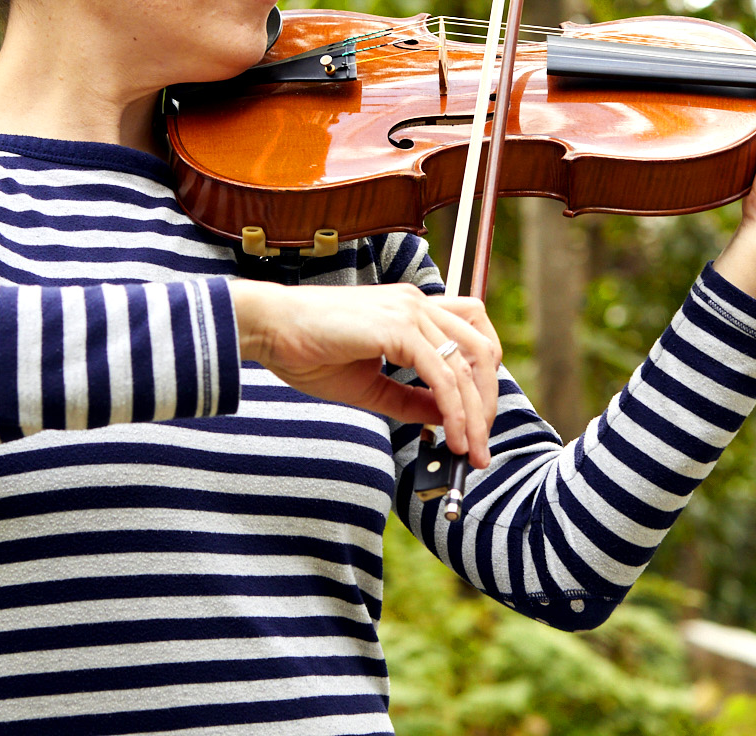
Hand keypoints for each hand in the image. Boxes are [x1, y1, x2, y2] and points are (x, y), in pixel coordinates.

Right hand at [230, 281, 502, 467]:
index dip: (483, 379)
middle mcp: (417, 303)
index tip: (476, 422)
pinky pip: (441, 375)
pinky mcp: (397, 328)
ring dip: (475, 414)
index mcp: (412, 309)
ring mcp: (410, 311)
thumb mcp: (368, 385)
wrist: (268, 328)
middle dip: (488, 402)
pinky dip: (453, 410)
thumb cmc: (306, 351)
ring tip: (469, 451)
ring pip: (467, 365)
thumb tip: (445, 419)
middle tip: (479, 446)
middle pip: (482, 350)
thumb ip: (409, 399)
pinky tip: (450, 436)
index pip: (473, 335)